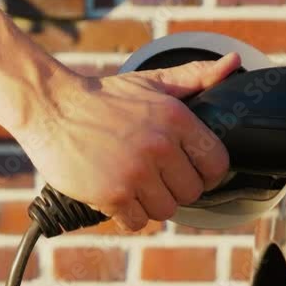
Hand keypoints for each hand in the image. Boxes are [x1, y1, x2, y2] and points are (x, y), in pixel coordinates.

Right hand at [12, 53, 240, 230]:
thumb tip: (234, 63)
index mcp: (176, 119)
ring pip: (165, 211)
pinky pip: (136, 222)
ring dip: (150, 204)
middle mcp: (159, 146)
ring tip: (133, 187)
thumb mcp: (151, 81)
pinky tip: (116, 197)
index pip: (216, 164)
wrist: (51, 107)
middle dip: (173, 189)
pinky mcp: (111, 194)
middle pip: (190, 193)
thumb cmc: (102, 98)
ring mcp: (135, 173)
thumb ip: (194, 77)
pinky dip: (126, 215)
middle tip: (153, 178)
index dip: (204, 173)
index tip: (188, 173)